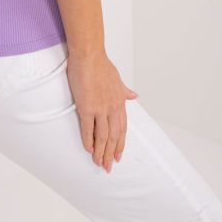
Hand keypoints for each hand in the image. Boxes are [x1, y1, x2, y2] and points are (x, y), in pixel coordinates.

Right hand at [66, 51, 138, 172]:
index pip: (122, 129)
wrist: (89, 55)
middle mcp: (112, 108)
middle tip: (108, 166)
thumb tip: (134, 96)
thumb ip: (125, 90)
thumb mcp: (118, 78)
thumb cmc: (100, 64)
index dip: (120, 144)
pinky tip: (88, 149)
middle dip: (111, 153)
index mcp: (120, 102)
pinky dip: (88, 141)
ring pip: (103, 137)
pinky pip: (88, 129)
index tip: (118, 155)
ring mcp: (100, 109)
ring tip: (98, 163)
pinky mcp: (86, 107)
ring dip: (101, 152)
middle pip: (114, 137)